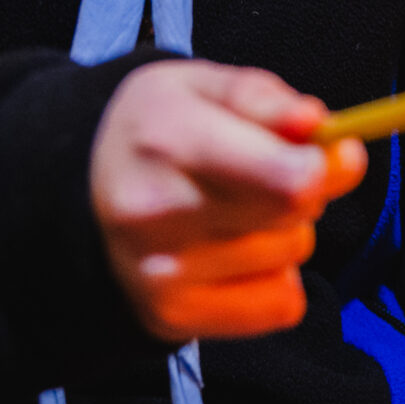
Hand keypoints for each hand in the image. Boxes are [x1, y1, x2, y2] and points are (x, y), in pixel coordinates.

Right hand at [91, 61, 369, 340]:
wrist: (82, 192)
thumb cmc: (159, 129)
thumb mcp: (202, 86)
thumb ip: (265, 99)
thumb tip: (316, 125)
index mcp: (167, 138)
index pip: (287, 180)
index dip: (322, 166)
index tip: (319, 152)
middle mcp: (156, 212)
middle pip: (296, 216)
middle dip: (303, 190)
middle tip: (266, 173)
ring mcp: (161, 273)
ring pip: (291, 258)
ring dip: (284, 234)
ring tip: (236, 213)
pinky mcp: (172, 317)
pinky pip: (281, 306)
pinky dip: (275, 281)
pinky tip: (235, 256)